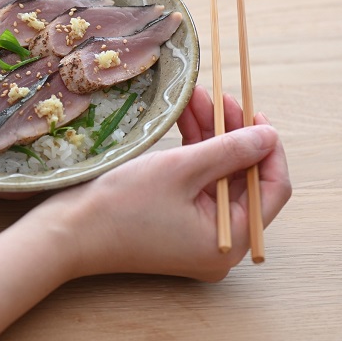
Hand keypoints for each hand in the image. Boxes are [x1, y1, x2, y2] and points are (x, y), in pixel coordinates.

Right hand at [45, 85, 290, 281]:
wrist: (69, 232)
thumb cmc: (122, 205)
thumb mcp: (181, 169)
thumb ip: (230, 149)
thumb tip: (270, 135)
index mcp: (231, 240)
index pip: (272, 190)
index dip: (268, 149)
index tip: (257, 114)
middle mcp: (220, 243)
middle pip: (243, 180)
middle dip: (232, 136)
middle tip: (221, 98)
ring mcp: (197, 236)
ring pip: (218, 177)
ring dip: (211, 138)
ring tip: (198, 98)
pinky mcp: (176, 225)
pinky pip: (196, 185)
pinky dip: (193, 154)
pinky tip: (186, 120)